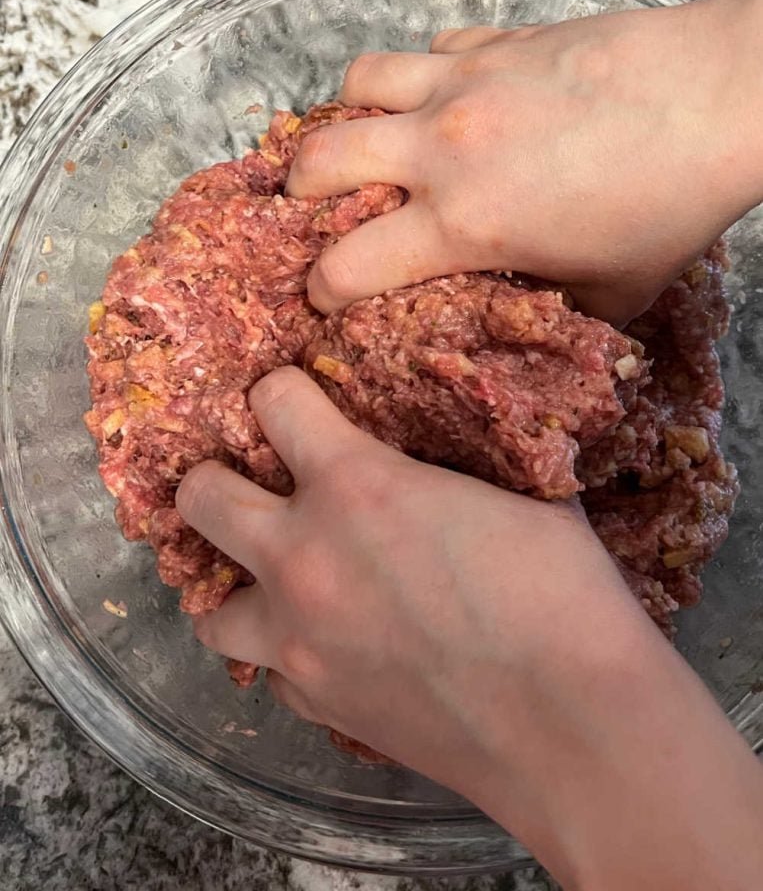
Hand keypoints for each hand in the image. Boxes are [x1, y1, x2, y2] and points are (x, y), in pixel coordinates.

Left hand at [175, 367, 762, 890]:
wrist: (573, 727)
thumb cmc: (563, 595)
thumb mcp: (523, 495)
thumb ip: (470, 462)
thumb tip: (472, 440)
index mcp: (355, 485)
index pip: (272, 401)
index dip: (284, 391)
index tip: (299, 400)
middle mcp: (303, 557)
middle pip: (201, 498)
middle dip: (218, 479)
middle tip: (257, 485)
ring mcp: (298, 641)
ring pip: (209, 611)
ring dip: (238, 586)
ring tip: (282, 581)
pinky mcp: (315, 706)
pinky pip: (271, 674)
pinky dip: (289, 656)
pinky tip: (332, 649)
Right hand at [288, 0, 762, 324]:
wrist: (716, 102)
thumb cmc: (667, 203)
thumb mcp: (610, 293)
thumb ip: (551, 310)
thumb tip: (535, 315)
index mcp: (462, 224)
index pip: (346, 266)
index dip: (321, 290)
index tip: (325, 295)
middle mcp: (442, 149)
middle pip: (320, 160)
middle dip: (299, 193)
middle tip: (312, 207)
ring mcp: (463, 85)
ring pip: (357, 84)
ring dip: (347, 114)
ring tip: (364, 136)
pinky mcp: (495, 43)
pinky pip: (428, 50)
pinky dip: (419, 75)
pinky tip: (444, 96)